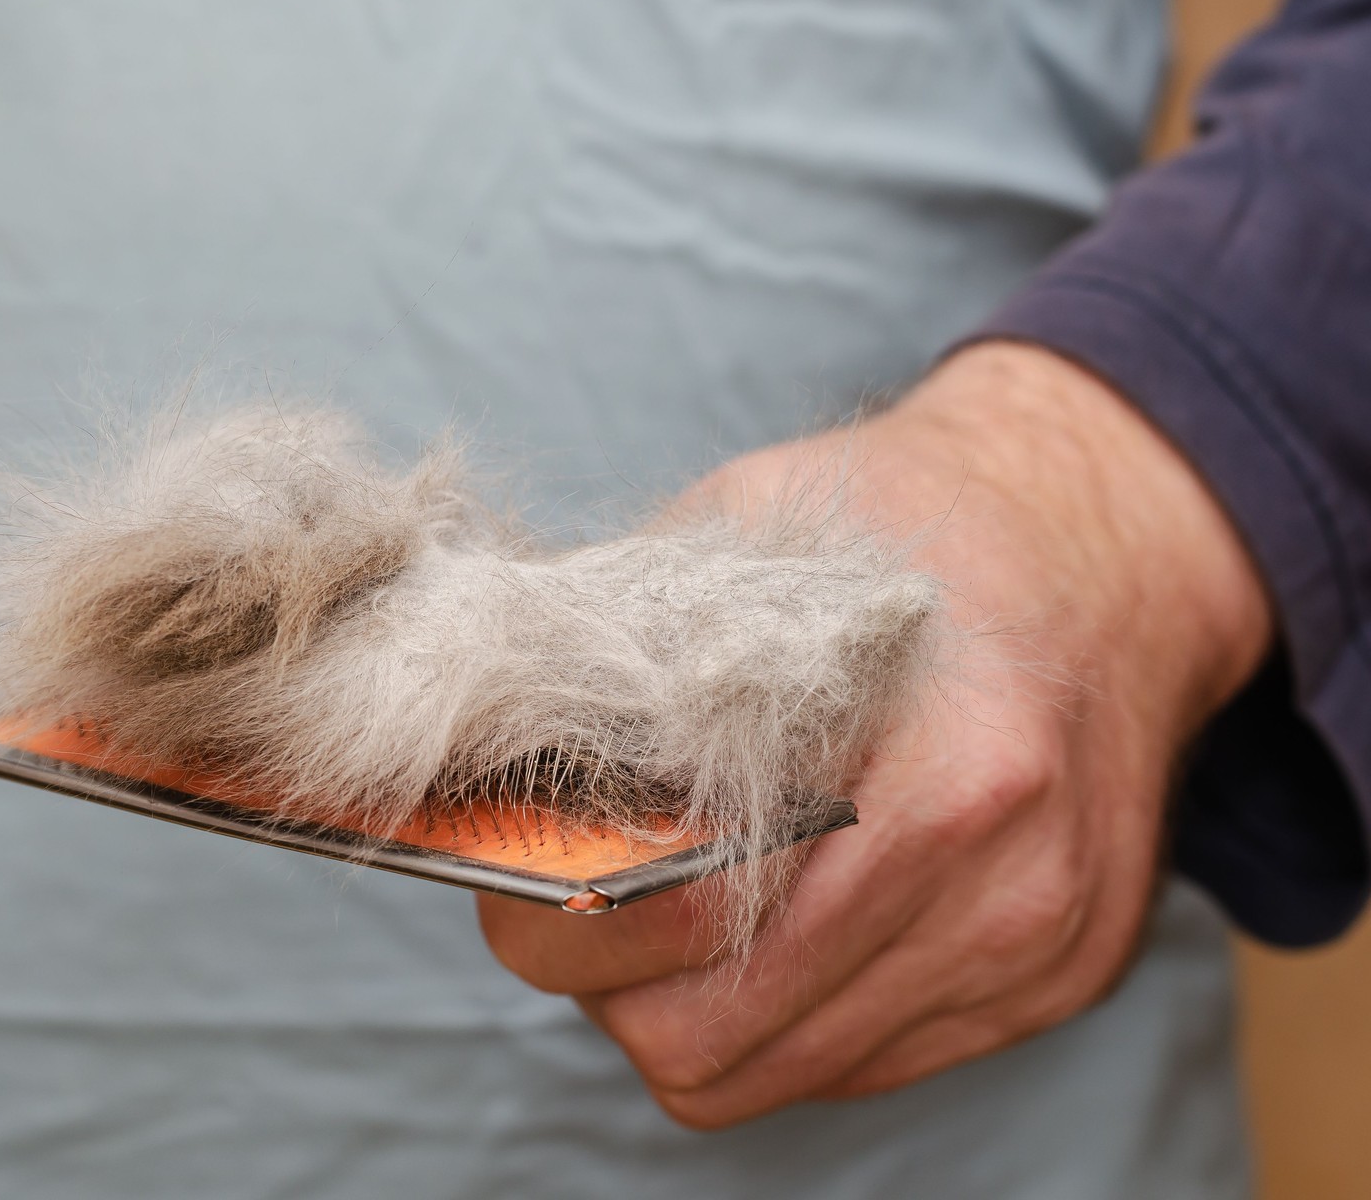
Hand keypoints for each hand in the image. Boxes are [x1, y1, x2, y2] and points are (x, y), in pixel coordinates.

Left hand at [477, 342, 1271, 1128]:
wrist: (1115, 544)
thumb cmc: (927, 523)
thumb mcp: (762, 528)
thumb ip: (631, 638)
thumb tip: (482, 731)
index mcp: (952, 777)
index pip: (700, 926)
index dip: (561, 922)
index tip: (506, 880)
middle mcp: (1007, 898)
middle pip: (719, 1042)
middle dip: (607, 987)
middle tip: (568, 901)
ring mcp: (1033, 961)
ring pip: (778, 1074)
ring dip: (688, 1007)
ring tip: (660, 904)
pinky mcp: (1045, 991)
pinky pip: (853, 1059)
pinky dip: (775, 1010)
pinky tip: (764, 913)